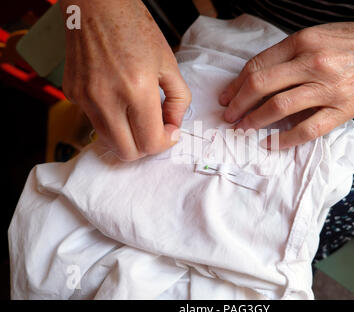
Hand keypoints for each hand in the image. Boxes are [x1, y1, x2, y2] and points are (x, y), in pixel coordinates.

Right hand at [60, 0, 190, 159]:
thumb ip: (178, 100)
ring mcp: (85, 99)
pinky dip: (112, 120)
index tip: (170, 131)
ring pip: (108, 141)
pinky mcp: (73, 95)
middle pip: (127, 153)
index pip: (150, 143)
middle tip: (155, 130)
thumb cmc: (134, 28)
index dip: (165, 143)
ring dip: (128, 137)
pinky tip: (119, 99)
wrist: (96, 5)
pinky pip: (95, 121)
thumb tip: (174, 126)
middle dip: (146, 147)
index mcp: (136, 89)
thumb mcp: (169, 62)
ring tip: (138, 115)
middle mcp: (107, 99)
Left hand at [219, 9, 353, 148]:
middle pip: (261, 86)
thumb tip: (258, 78)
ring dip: (254, 121)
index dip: (236, 84)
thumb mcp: (319, 35)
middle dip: (238, 104)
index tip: (227, 97)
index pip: (258, 66)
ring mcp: (328, 87)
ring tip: (243, 129)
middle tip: (229, 117)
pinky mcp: (342, 109)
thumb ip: (289, 54)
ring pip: (278, 107)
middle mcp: (312, 62)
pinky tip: (270, 144)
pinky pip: (306, 129)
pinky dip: (283, 140)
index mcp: (303, 41)